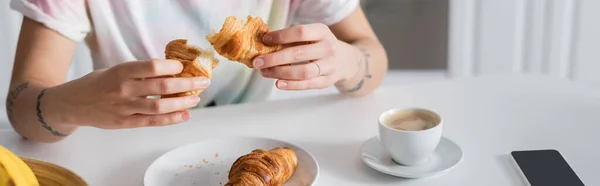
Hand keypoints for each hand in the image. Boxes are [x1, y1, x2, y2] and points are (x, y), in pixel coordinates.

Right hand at [48, 60, 208, 128]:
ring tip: (196, 99)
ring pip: (159, 107)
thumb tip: (171, 70)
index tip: (183, 67)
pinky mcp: (125, 123)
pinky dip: (171, 119)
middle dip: (186, 85)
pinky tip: (184, 115)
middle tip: (203, 82)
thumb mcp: (116, 70)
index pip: (152, 67)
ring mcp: (125, 108)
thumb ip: (139, 72)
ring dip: (182, 103)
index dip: (171, 67)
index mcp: (121, 72)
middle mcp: (124, 89)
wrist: (72, 104)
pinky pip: (152, 122)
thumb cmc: (98, 84)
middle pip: (161, 88)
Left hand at [252, 23, 358, 89]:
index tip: (265, 40)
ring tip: (265, 72)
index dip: (281, 36)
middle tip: (258, 61)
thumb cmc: (320, 46)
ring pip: (304, 71)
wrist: (346, 60)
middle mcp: (328, 47)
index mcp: (322, 32)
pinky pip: (308, 84)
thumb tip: (263, 44)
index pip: (300, 32)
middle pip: (299, 53)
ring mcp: (330, 65)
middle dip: (275, 58)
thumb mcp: (312, 36)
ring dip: (281, 73)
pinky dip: (292, 85)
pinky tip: (278, 83)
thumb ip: (291, 40)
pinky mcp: (328, 80)